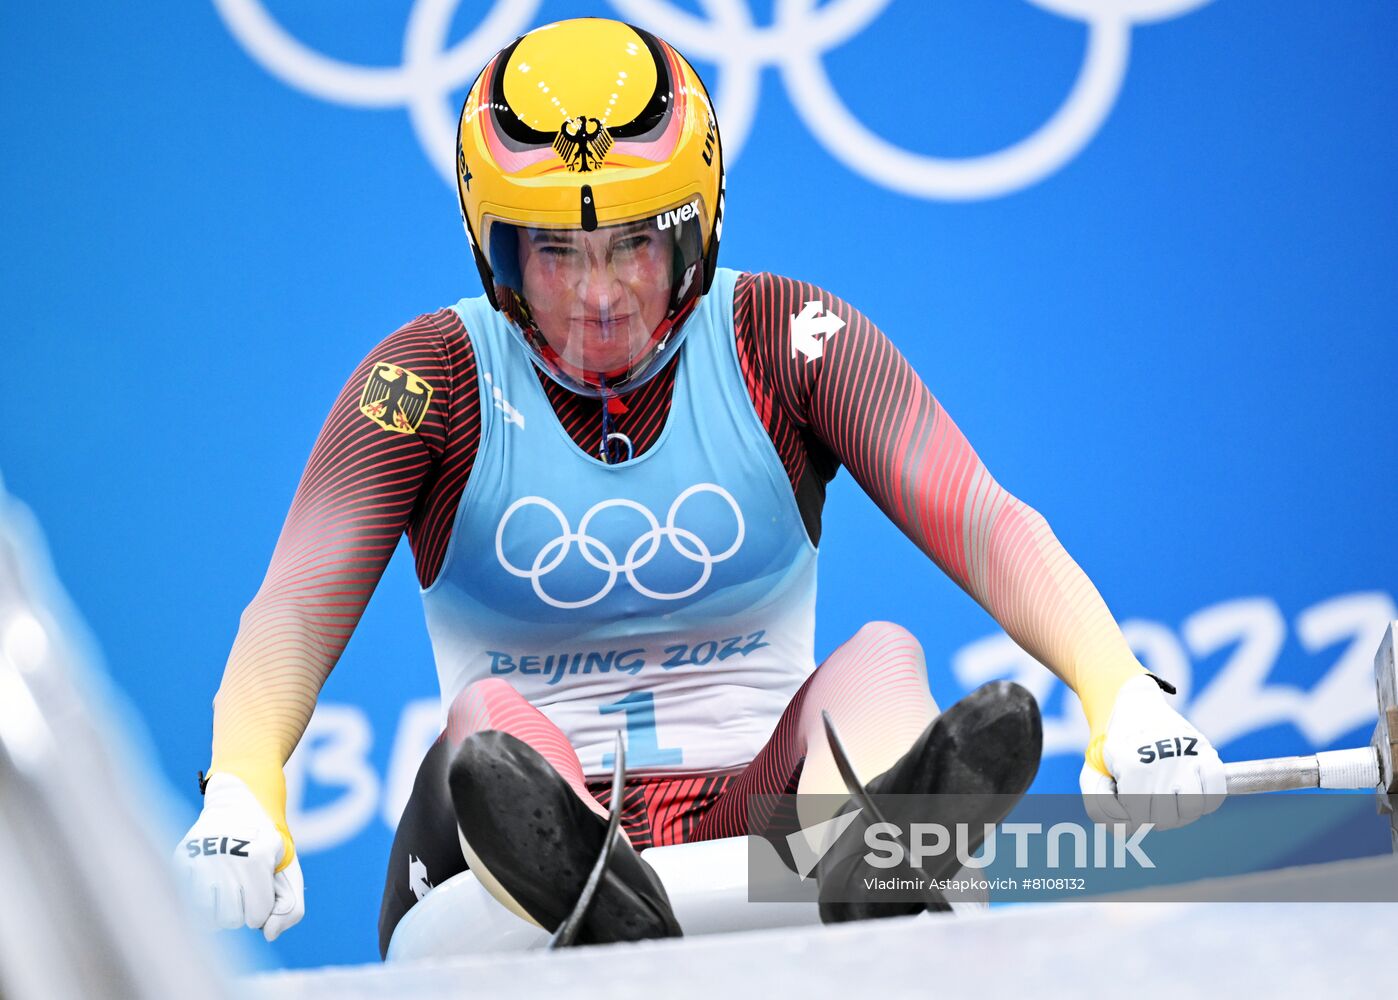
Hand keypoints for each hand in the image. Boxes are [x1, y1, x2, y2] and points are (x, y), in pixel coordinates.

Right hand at [174, 773, 304, 940]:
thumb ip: (290, 908)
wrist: (237, 806)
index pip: (257, 916)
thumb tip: (268, 935)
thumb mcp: (288, 869)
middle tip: (241, 888)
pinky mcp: (181, 860)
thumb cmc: (265, 847)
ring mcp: (201, 860)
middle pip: (231, 920)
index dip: (261, 906)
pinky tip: (207, 885)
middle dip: (240, 910)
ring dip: (218, 911)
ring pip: (206, 918)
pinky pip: (186, 904)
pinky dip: (198, 901)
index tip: (260, 888)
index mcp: (258, 860)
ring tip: (224, 890)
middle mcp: (228, 860)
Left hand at [1079, 675, 1225, 830]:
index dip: (1131, 819)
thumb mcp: (1093, 770)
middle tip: (1148, 805)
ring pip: (1191, 809)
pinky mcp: (1204, 751)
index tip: (1128, 805)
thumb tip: (1126, 830)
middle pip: (1164, 818)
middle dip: (1153, 817)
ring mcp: (1185, 755)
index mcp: (1131, 764)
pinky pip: (1216, 791)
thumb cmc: (1113, 746)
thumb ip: (1099, 805)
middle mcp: (1161, 760)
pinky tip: (1192, 795)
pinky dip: (1207, 800)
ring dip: (1179, 813)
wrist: (1131, 706)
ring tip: (1169, 802)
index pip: (1137, 817)